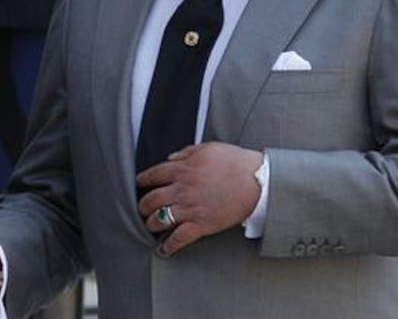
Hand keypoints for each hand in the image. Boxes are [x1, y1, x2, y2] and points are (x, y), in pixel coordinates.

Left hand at [136, 142, 262, 255]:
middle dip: (142, 206)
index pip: (151, 176)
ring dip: (150, 224)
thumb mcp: (208, 148)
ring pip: (158, 219)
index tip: (139, 185)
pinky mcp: (202, 225)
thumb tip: (170, 159)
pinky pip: (179, 238)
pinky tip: (163, 250)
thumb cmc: (236, 162)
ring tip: (149, 226)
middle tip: (142, 208)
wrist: (258, 181)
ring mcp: (190, 208)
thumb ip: (185, 153)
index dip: (142, 181)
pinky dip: (169, 246)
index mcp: (181, 169)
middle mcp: (181, 189)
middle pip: (150, 200)